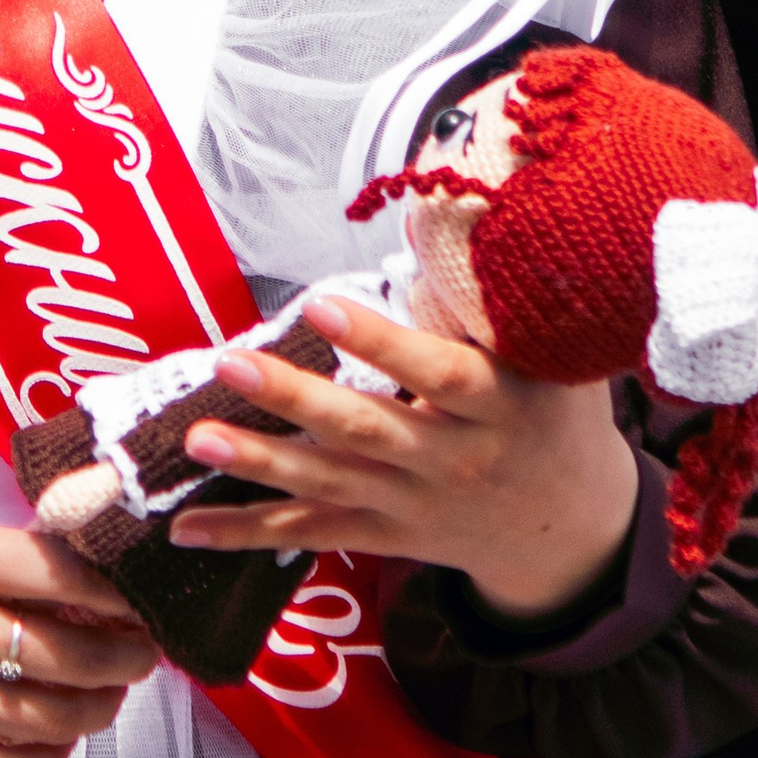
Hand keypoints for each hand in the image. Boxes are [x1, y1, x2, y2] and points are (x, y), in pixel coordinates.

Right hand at [0, 497, 158, 757]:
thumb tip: (57, 566)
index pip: (67, 578)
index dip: (122, 593)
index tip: (144, 595)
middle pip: (73, 659)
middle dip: (129, 659)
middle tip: (145, 650)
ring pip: (48, 724)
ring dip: (96, 711)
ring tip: (110, 694)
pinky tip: (54, 740)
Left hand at [169, 289, 640, 621]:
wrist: (571, 528)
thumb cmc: (553, 416)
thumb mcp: (554, 360)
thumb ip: (496, 308)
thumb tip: (435, 221)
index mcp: (495, 405)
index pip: (434, 372)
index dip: (378, 342)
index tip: (320, 303)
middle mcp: (450, 460)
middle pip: (364, 428)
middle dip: (294, 398)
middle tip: (231, 364)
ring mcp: (413, 505)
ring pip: (327, 483)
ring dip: (257, 462)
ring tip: (196, 437)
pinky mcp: (385, 536)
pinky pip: (310, 534)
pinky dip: (247, 533)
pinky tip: (186, 528)